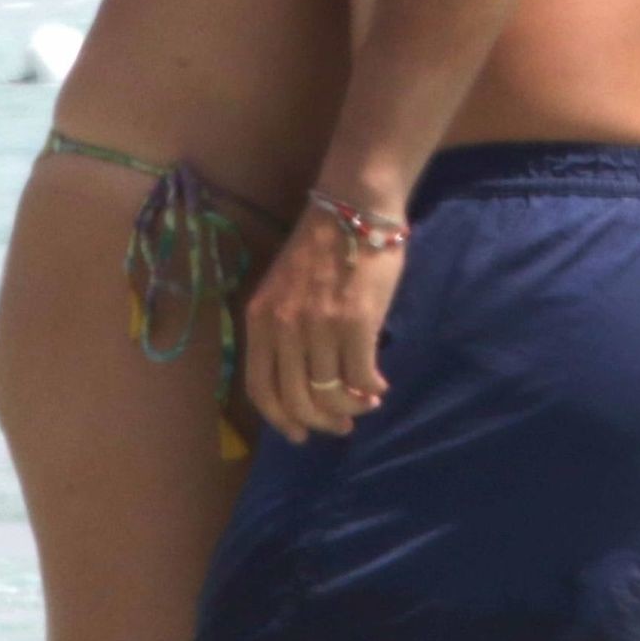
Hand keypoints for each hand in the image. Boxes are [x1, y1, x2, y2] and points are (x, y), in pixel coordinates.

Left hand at [245, 204, 403, 443]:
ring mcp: (319, 326)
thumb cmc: (321, 245)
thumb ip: (284, 328)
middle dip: (321, 422)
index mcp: (261, 318)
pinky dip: (370, 390)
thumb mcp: (283, 287)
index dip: (281, 419)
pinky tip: (378, 386)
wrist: (353, 207)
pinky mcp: (355, 323)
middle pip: (297, 400)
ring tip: (365, 404)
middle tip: (342, 425)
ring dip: (351, 409)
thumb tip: (304, 377)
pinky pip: (360, 378)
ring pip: (331, 394)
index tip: (301, 433)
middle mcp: (284, 327)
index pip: (261, 389)